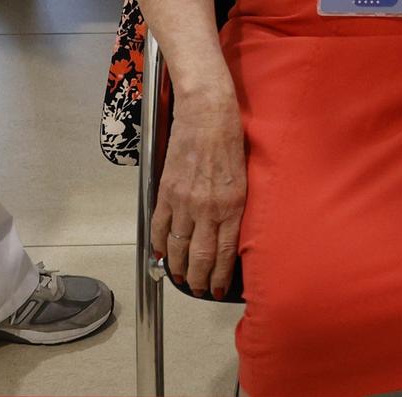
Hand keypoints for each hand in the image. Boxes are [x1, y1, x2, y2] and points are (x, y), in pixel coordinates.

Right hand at [150, 95, 246, 298]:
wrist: (207, 112)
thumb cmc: (230, 138)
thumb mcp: (243, 177)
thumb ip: (234, 207)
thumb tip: (228, 233)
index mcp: (231, 206)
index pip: (224, 254)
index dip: (219, 277)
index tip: (218, 290)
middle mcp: (207, 209)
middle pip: (200, 257)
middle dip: (199, 280)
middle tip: (199, 289)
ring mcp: (184, 201)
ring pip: (177, 247)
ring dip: (178, 268)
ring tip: (181, 278)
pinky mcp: (166, 191)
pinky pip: (159, 227)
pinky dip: (159, 245)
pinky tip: (161, 255)